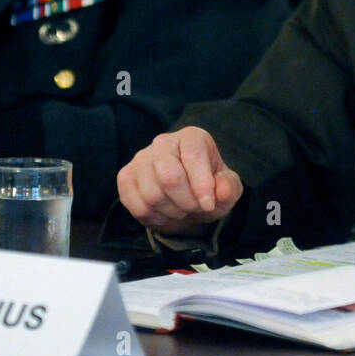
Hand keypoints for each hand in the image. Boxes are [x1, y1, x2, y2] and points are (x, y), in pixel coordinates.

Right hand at [117, 127, 242, 234]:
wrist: (187, 201)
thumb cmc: (208, 190)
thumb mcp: (227, 190)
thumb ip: (229, 187)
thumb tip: (220, 188)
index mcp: (192, 138)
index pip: (193, 155)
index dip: (201, 185)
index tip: (208, 204)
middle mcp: (163, 142)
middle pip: (169, 176)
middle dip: (186, 201)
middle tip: (194, 207)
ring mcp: (141, 159)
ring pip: (152, 194)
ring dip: (171, 211)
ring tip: (180, 209)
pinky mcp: (125, 177)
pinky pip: (137, 205)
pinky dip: (154, 217)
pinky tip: (164, 212)